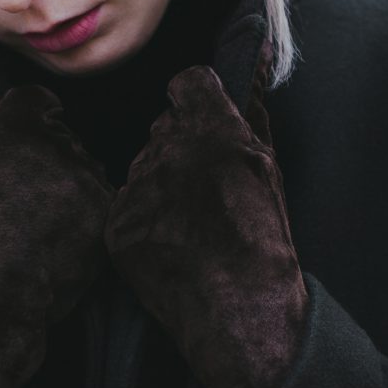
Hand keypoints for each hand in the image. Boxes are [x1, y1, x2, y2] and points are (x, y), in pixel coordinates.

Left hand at [104, 66, 307, 387]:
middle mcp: (167, 150)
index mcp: (210, 129)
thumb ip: (250, 120)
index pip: (187, 83)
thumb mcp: (271, 171)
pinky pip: (126, 206)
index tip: (201, 115)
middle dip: (180, 147)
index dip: (195, 99)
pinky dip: (144, 220)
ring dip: (161, 184)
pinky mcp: (117, 224)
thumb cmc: (262, 240)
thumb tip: (246, 80)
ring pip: (143, 168)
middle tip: (203, 185)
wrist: (236, 306)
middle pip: (164, 128)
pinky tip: (170, 243)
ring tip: (190, 223)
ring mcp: (137, 188)